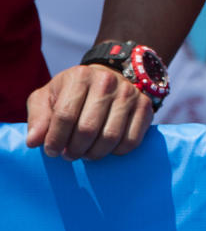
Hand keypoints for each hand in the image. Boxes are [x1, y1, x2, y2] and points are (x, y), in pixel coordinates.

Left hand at [25, 64, 153, 159]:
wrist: (107, 78)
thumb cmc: (71, 93)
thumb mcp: (48, 97)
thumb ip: (37, 117)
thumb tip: (34, 141)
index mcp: (80, 76)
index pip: (65, 116)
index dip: (55, 140)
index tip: (51, 151)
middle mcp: (107, 81)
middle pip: (87, 129)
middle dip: (74, 150)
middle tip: (69, 154)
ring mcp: (129, 93)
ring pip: (110, 138)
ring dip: (93, 154)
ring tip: (85, 152)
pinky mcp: (145, 106)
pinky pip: (131, 142)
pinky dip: (116, 152)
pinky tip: (106, 147)